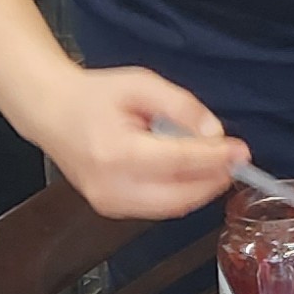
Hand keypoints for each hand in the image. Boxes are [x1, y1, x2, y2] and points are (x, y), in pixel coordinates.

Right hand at [19, 64, 251, 221]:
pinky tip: (186, 171)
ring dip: (199, 188)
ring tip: (211, 162)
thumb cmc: (93, 97)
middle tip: (233, 160)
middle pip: (179, 197)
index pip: (178, 163)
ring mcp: (108, 202)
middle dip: (213, 180)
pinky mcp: (111, 209)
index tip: (241, 151)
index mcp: (116, 152)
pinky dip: (179, 193)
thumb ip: (182, 107)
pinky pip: (158, 208)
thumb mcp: (142, 84)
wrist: (52, 112)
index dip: (215, 159)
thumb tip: (214, 133)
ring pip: (172, 208)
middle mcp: (110, 185)